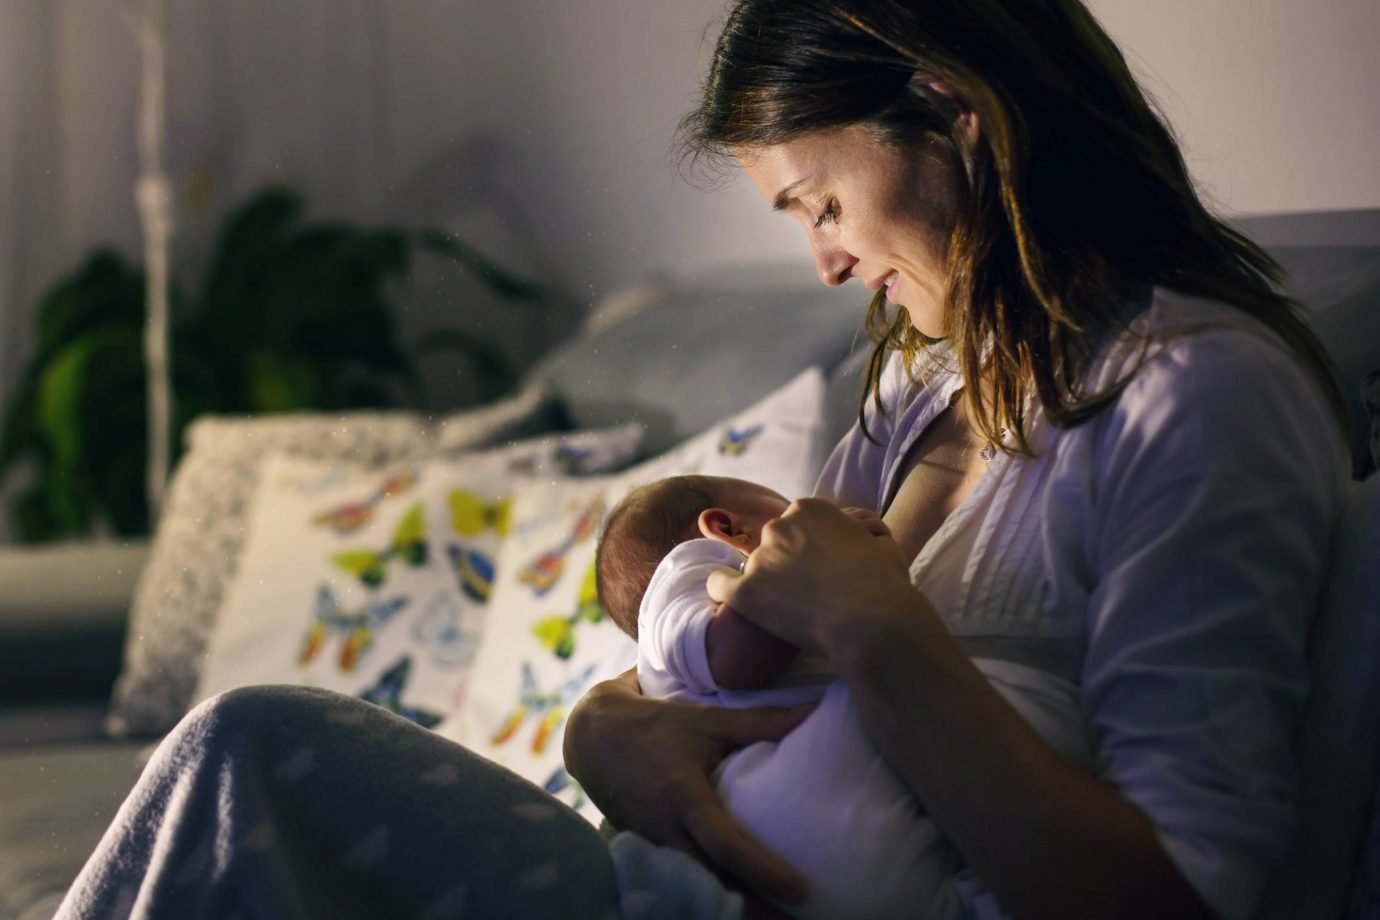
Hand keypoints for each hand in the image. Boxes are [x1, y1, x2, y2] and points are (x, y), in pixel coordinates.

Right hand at [563, 668, 811, 903]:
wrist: (593, 735)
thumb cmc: (657, 726)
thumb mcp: (707, 720)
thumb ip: (760, 721)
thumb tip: (811, 712)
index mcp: (683, 797)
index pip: (726, 845)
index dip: (762, 871)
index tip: (799, 892)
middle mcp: (664, 828)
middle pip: (711, 882)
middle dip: (751, 909)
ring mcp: (649, 844)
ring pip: (693, 887)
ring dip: (727, 906)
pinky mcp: (641, 851)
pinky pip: (677, 881)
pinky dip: (703, 896)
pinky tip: (728, 907)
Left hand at [707, 498, 917, 656]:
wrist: (872, 622)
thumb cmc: (885, 584)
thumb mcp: (880, 541)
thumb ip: (860, 529)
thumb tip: (858, 525)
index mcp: (809, 508)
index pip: (795, 526)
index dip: (807, 550)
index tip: (819, 570)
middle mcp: (779, 526)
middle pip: (773, 544)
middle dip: (786, 564)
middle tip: (807, 591)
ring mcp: (760, 558)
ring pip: (752, 567)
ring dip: (766, 584)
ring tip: (791, 610)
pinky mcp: (745, 591)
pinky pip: (719, 585)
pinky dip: (725, 592)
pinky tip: (739, 603)